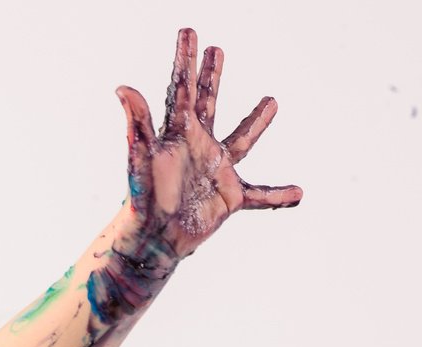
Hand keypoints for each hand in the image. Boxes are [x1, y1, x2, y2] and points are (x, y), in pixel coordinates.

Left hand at [116, 29, 302, 256]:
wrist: (154, 238)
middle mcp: (199, 146)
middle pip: (208, 103)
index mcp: (179, 133)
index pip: (183, 88)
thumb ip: (138, 123)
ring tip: (272, 100)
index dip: (186, 59)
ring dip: (256, 122)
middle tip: (216, 50)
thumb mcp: (142, 157)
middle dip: (211, 76)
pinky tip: (298, 194)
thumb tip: (122, 87)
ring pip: (241, 140)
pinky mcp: (230, 197)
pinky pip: (261, 196)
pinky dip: (279, 196)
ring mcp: (217, 170)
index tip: (189, 32)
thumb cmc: (143, 198)